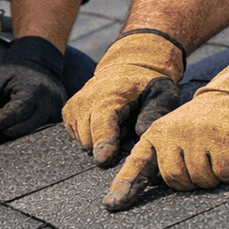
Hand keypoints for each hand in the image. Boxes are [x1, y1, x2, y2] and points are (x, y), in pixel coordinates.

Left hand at [0, 36, 66, 136]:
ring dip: (12, 132)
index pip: (16, 113)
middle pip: (22, 129)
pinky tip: (18, 122)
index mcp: (34, 89)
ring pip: (29, 136)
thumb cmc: (12, 76)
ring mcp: (55, 114)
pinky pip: (36, 136)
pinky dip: (23, 132)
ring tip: (5, 121)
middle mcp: (50, 103)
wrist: (39, 70)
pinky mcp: (56, 123)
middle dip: (3, 130)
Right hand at [62, 30, 184, 166]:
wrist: (125, 69)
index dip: (104, 145)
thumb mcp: (161, 95)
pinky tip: (105, 122)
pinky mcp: (68, 113)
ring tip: (117, 123)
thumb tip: (141, 134)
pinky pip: (78, 138)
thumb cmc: (146, 86)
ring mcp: (74, 107)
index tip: (105, 159)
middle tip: (126, 127)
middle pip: (91, 142)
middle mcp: (86, 101)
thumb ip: (154, 113)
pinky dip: (92, 135)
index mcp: (109, 97)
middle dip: (109, 144)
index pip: (102, 126)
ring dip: (101, 140)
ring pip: (84, 143)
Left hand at [102, 53, 228, 211]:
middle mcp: (173, 132)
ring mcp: (198, 134)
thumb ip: (163, 159)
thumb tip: (151, 187)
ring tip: (221, 153)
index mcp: (157, 134)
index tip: (111, 205)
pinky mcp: (223, 138)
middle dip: (194, 179)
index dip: (125, 186)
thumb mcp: (178, 137)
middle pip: (177, 181)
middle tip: (206, 160)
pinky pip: (226, 173)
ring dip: (217, 175)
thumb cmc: (207, 125)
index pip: (138, 164)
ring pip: (203, 180)